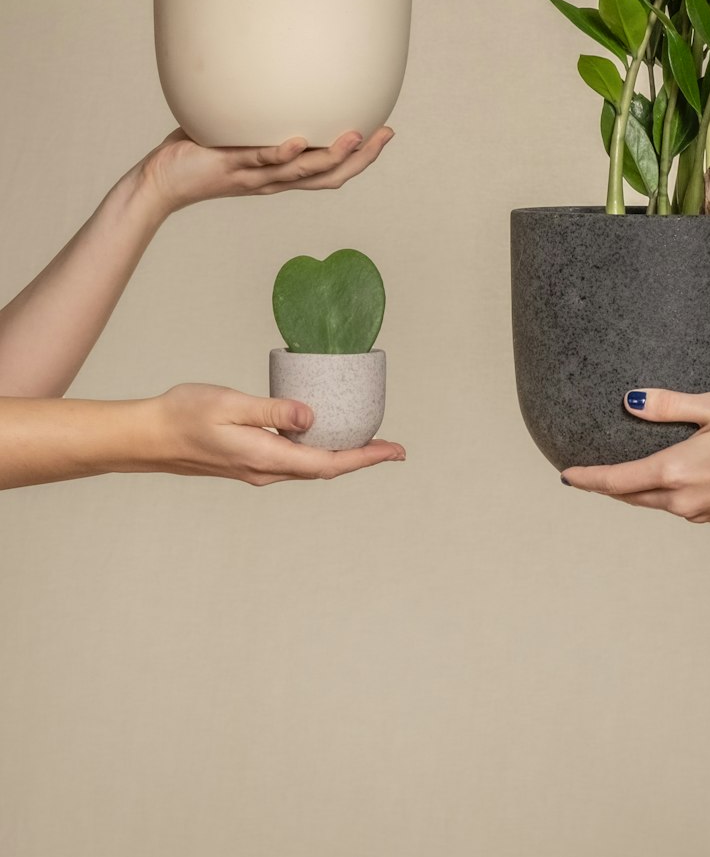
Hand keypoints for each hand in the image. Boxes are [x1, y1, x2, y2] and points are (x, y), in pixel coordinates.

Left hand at [135, 126, 393, 218]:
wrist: (162, 180)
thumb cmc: (199, 152)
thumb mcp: (239, 129)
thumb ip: (260, 110)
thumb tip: (275, 72)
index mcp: (280, 174)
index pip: (330, 171)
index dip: (360, 158)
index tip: (385, 133)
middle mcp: (273, 179)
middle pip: (327, 176)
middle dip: (360, 158)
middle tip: (385, 134)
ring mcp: (253, 174)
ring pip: (301, 171)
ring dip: (331, 155)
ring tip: (356, 135)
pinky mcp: (230, 165)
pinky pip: (259, 160)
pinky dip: (280, 153)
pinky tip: (297, 141)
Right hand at [137, 383, 404, 485]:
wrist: (150, 436)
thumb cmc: (185, 415)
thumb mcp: (231, 405)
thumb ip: (272, 411)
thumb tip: (312, 417)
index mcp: (266, 458)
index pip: (327, 463)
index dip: (365, 458)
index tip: (394, 451)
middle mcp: (265, 470)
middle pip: (325, 468)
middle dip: (361, 458)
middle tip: (393, 447)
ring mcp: (256, 469)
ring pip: (309, 465)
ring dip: (340, 454)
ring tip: (367, 440)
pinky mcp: (248, 461)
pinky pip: (293, 459)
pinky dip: (317, 449)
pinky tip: (320, 433)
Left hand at [560, 388, 709, 521]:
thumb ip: (668, 404)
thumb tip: (629, 401)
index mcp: (676, 472)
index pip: (617, 480)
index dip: (588, 478)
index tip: (566, 475)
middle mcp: (683, 500)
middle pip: (631, 496)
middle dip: (607, 486)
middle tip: (585, 475)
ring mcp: (701, 512)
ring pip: (655, 504)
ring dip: (635, 492)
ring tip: (620, 476)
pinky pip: (678, 507)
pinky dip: (662, 496)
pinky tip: (666, 481)